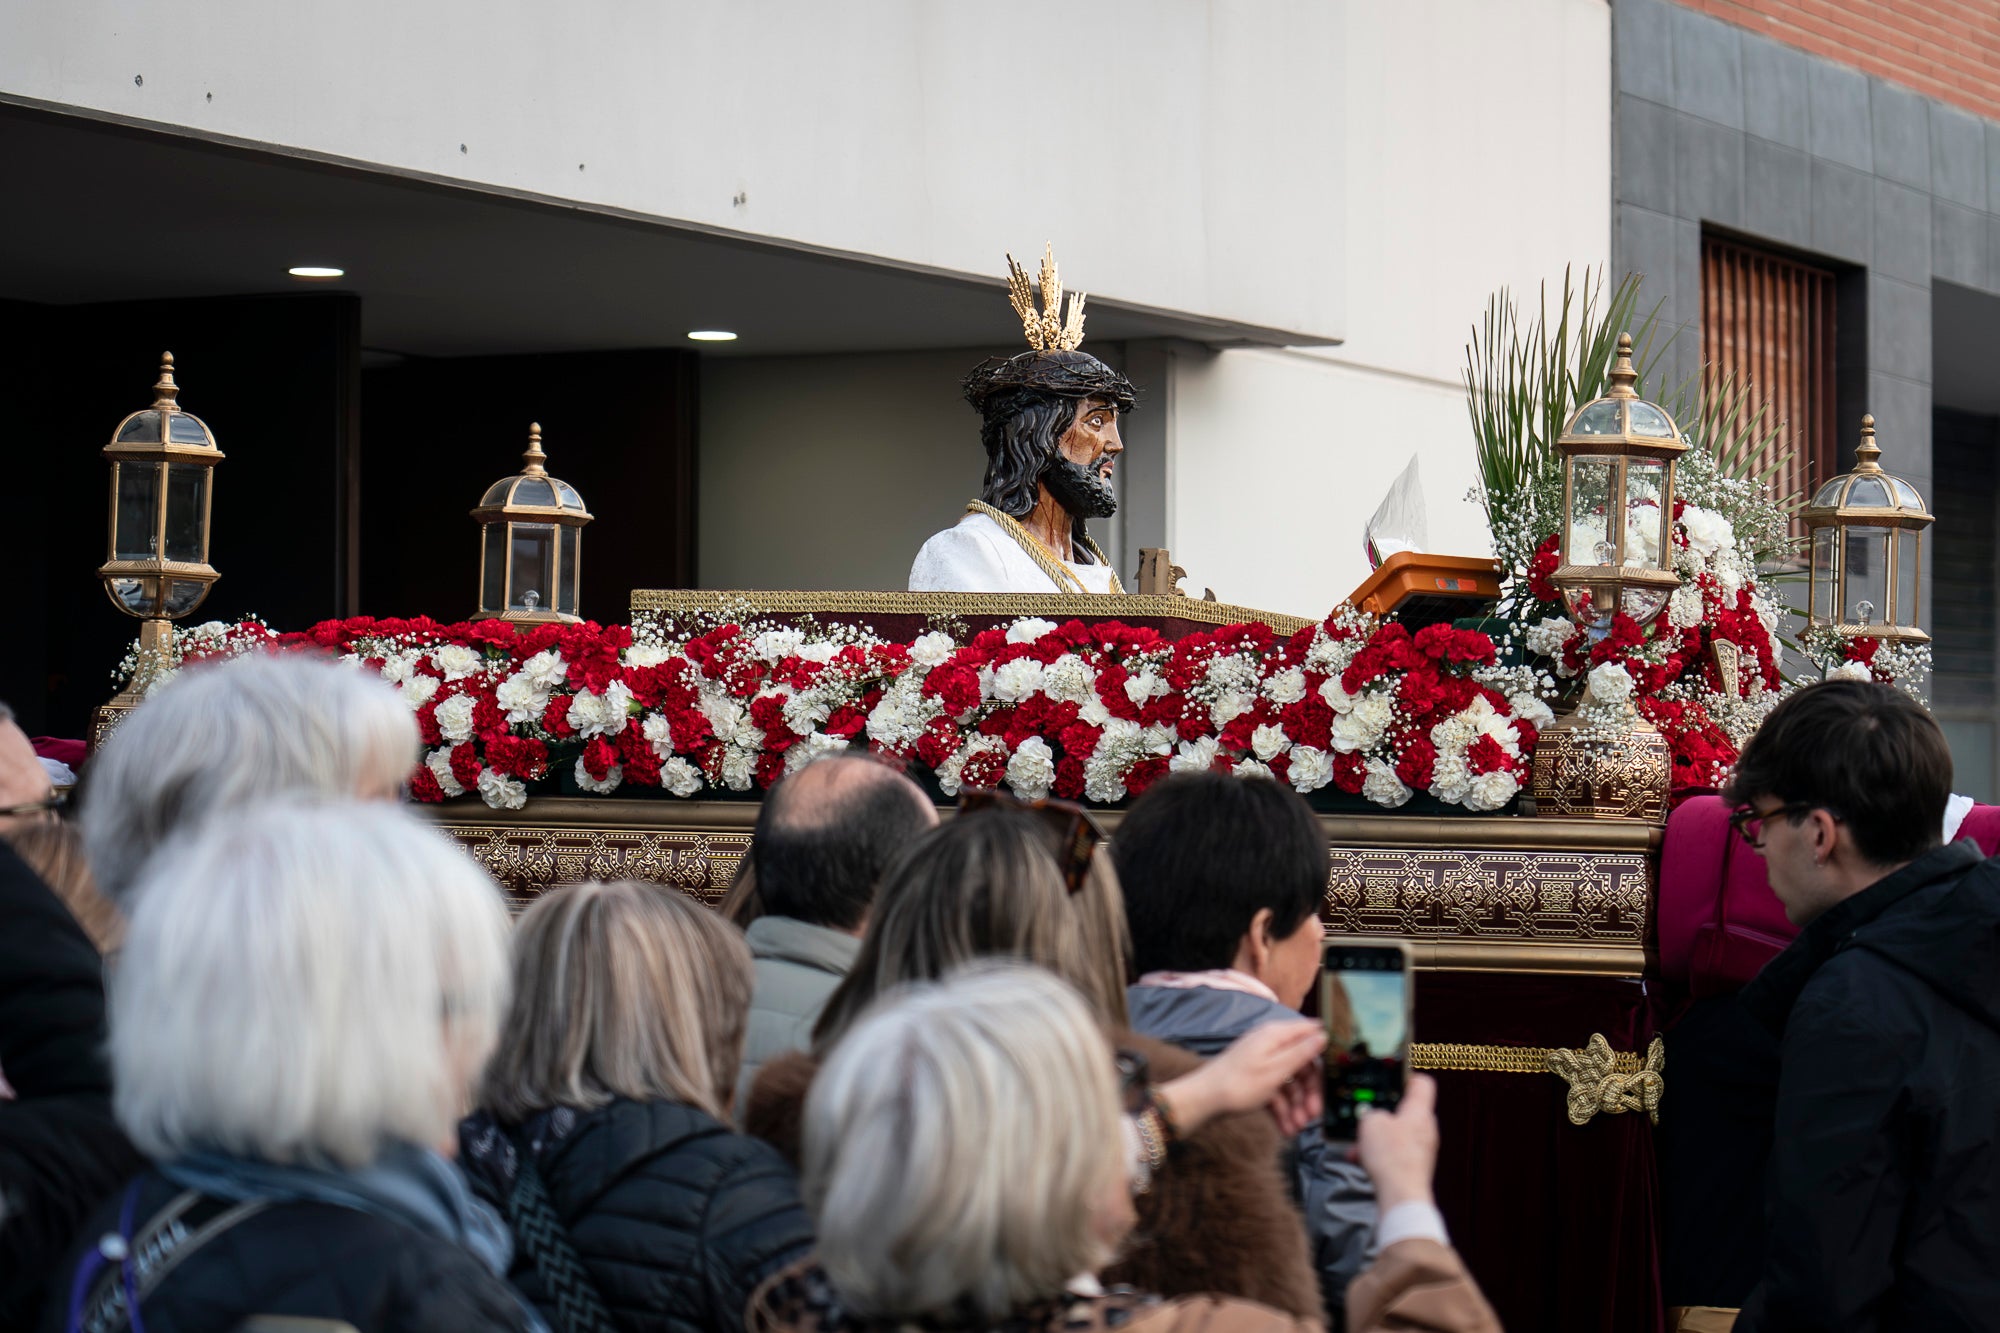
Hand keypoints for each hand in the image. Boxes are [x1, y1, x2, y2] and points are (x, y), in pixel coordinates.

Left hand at [1158, 1018, 1325, 1135]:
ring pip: (1290, 1082)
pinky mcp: (1256, 1079)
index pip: (1310, 1034)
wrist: (1203, 1101)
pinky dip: (1281, 1109)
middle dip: (1309, 1091)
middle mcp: (1270, 1045)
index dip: (1324, 1052)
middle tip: (1313, 1115)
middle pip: (1302, 1064)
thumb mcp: (1276, 1070)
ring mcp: (1262, 1063)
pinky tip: (1286, 1129)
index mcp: (1275, 1035)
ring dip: (1296, 1105)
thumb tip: (1323, 1034)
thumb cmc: (1238, 1083)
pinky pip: (1276, 1092)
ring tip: (1297, 1127)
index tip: (1335, 1075)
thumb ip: (1301, 1052)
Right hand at [1354, 1072, 1438, 1210]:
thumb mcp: (1371, 1122)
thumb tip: (1371, 1116)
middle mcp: (1426, 1129)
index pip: (1422, 1083)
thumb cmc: (1392, 1159)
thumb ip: (1370, 1112)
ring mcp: (1421, 1150)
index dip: (1405, 1076)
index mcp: (1420, 1112)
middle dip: (1381, 1112)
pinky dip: (1377, 1154)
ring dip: (1375, 1136)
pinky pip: (1393, 1153)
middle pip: (1405, 1110)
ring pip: (1395, 1134)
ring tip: (1357, 1141)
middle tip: (1365, 1112)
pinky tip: (1359, 1159)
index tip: (1388, 1075)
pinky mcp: (1413, 1168)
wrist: (1400, 1197)